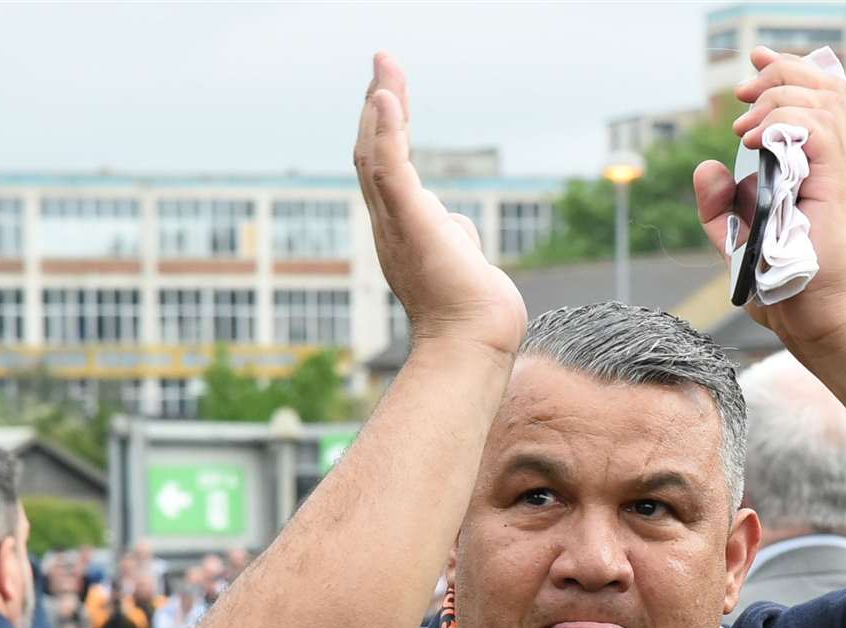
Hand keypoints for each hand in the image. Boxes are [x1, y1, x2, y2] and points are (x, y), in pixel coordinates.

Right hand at [354, 53, 526, 357]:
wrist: (473, 344)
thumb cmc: (472, 314)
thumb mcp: (464, 262)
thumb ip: (455, 238)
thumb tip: (456, 228)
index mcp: (403, 231)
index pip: (387, 170)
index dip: (385, 131)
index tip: (390, 95)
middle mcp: (391, 226)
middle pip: (373, 154)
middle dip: (377, 107)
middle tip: (383, 64)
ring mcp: (397, 225)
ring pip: (376, 155)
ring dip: (380, 106)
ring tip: (384, 67)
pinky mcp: (411, 223)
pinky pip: (389, 169)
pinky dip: (385, 131)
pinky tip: (386, 97)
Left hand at [693, 46, 845, 354]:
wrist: (819, 322)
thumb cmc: (787, 291)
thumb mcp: (740, 244)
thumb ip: (721, 208)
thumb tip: (705, 166)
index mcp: (818, 170)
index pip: (818, 97)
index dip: (786, 71)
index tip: (752, 68)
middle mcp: (833, 165)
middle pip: (822, 86)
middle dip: (777, 75)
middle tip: (741, 94)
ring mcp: (838, 175)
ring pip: (819, 101)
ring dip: (774, 100)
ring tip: (744, 128)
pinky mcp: (836, 188)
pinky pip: (817, 131)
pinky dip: (784, 123)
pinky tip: (752, 141)